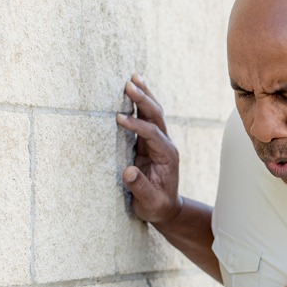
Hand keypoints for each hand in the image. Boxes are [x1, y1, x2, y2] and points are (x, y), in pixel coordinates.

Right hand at [116, 74, 182, 223]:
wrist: (166, 208)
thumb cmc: (157, 206)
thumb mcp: (150, 203)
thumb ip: (140, 188)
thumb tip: (127, 171)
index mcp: (167, 156)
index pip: (152, 134)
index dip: (137, 125)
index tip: (119, 118)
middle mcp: (165, 145)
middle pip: (157, 116)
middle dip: (143, 100)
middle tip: (129, 84)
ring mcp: (159, 141)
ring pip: (154, 113)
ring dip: (144, 95)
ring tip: (134, 77)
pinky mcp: (150, 142)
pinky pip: (146, 118)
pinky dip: (140, 103)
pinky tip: (134, 89)